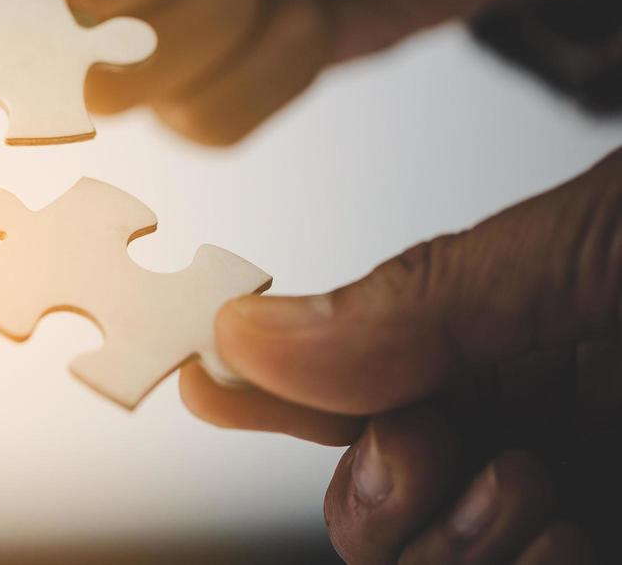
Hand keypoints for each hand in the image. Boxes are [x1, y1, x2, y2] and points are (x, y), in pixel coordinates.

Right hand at [180, 148, 621, 562]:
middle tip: (419, 446)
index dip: (264, 392)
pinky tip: (571, 538)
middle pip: (371, 503)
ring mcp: (564, 496)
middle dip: (372, 492)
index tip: (206, 387)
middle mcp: (522, 426)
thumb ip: (413, 300)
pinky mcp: (611, 553)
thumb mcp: (567, 252)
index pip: (344, 384)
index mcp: (499, 339)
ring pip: (429, 560)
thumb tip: (247, 333)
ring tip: (529, 488)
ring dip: (452, 545)